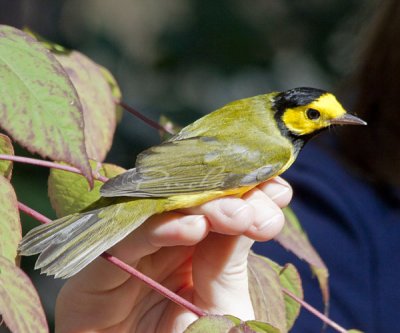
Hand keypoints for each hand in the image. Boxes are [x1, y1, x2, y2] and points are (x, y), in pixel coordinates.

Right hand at [55, 177, 291, 332]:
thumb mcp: (223, 307)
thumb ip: (229, 260)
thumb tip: (247, 208)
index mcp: (194, 249)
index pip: (218, 205)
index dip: (247, 192)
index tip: (278, 192)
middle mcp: (161, 243)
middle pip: (189, 200)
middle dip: (227, 196)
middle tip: (257, 209)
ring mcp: (130, 252)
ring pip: (158, 209)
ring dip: (199, 206)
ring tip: (236, 216)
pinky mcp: (98, 270)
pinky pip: (126, 238)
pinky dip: (159, 229)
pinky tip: (193, 229)